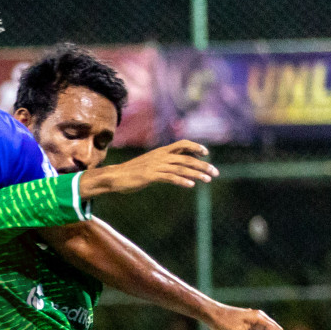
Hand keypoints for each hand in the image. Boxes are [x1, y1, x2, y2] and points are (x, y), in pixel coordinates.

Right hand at [80, 140, 219, 196]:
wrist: (115, 177)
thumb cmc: (132, 172)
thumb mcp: (149, 164)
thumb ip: (162, 163)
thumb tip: (174, 168)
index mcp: (161, 152)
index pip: (182, 144)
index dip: (196, 147)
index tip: (207, 153)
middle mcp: (161, 156)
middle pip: (187, 158)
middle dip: (203, 165)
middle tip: (215, 173)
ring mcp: (156, 165)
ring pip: (181, 168)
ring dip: (197, 173)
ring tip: (208, 180)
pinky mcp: (151, 175)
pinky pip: (170, 177)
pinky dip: (182, 180)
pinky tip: (191, 185)